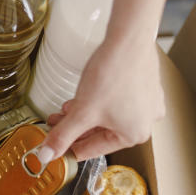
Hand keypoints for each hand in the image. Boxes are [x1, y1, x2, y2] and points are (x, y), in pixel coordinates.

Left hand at [39, 38, 164, 162]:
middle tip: (54, 125)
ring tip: (64, 111)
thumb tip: (47, 155)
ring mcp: (148, 103)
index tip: (55, 149)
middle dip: (74, 129)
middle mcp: (145, 122)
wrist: (128, 39)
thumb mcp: (81, 111)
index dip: (69, 149)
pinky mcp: (145, 86)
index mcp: (134, 135)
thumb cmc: (113, 74)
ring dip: (84, 115)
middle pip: (100, 133)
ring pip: (107, 117)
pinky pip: (117, 102)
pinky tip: (83, 97)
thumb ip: (62, 136)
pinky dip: (98, 103)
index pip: (93, 150)